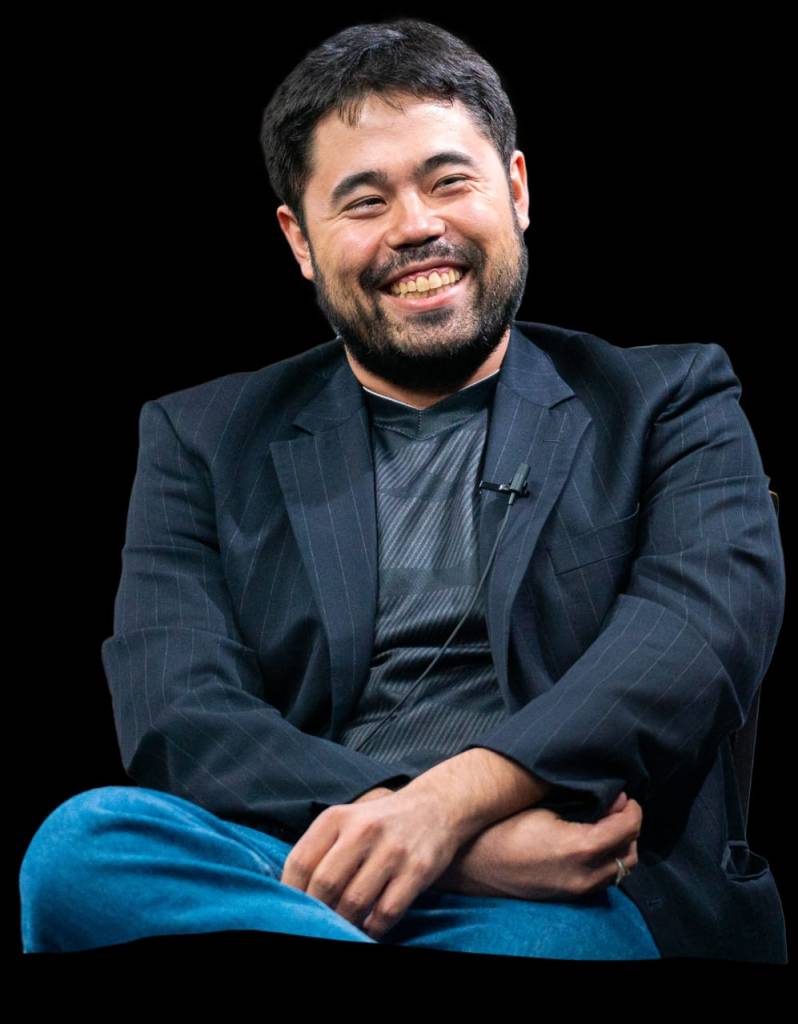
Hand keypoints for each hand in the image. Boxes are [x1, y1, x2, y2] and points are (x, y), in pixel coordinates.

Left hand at [279, 787, 460, 938]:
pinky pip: (386, 912)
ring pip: (354, 903)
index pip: (299, 862)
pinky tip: (370, 925)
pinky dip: (374, 927)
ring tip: (344, 925)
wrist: (436, 806)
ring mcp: (392, 849)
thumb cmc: (381, 823)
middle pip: (325, 884)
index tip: (293, 908)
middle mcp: (363, 830)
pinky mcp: (417, 869)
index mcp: (337, 818)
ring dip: (346, 922)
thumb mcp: (347, 822)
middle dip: (318, 911)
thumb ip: (321, 851)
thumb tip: (292, 896)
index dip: (291, 893)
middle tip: (319, 922)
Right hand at [433, 791, 640, 900]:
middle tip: (616, 806)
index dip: (632, 809)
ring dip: (619, 846)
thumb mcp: (542, 805)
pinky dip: (605, 861)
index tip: (625, 795)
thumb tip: (610, 798)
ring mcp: (575, 891)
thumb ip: (582, 801)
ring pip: (618, 871)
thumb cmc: (501, 826)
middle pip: (630, 854)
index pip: (627, 829)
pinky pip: (601, 880)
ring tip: (604, 822)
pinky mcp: (566, 896)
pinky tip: (590, 841)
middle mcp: (583, 876)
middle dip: (629, 828)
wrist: (471, 863)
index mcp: (579, 848)